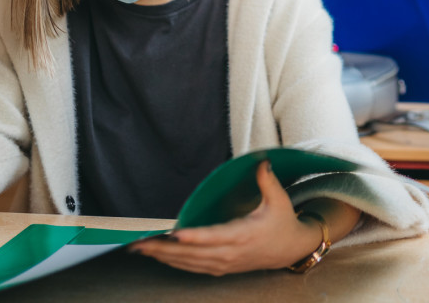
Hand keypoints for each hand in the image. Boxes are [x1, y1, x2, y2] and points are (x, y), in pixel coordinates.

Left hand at [130, 161, 322, 275]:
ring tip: (140, 248)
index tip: (174, 233)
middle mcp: (231, 253)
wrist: (289, 250)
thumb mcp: (279, 200)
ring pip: (189, 262)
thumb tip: (260, 160)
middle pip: (193, 253)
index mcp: (244, 235)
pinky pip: (193, 267)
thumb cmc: (282, 222)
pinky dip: (174, 262)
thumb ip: (267, 180)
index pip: (215, 237)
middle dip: (164, 249)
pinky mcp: (220, 268)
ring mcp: (225, 263)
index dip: (194, 237)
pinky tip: (159, 256)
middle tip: (138, 243)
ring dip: (163, 256)